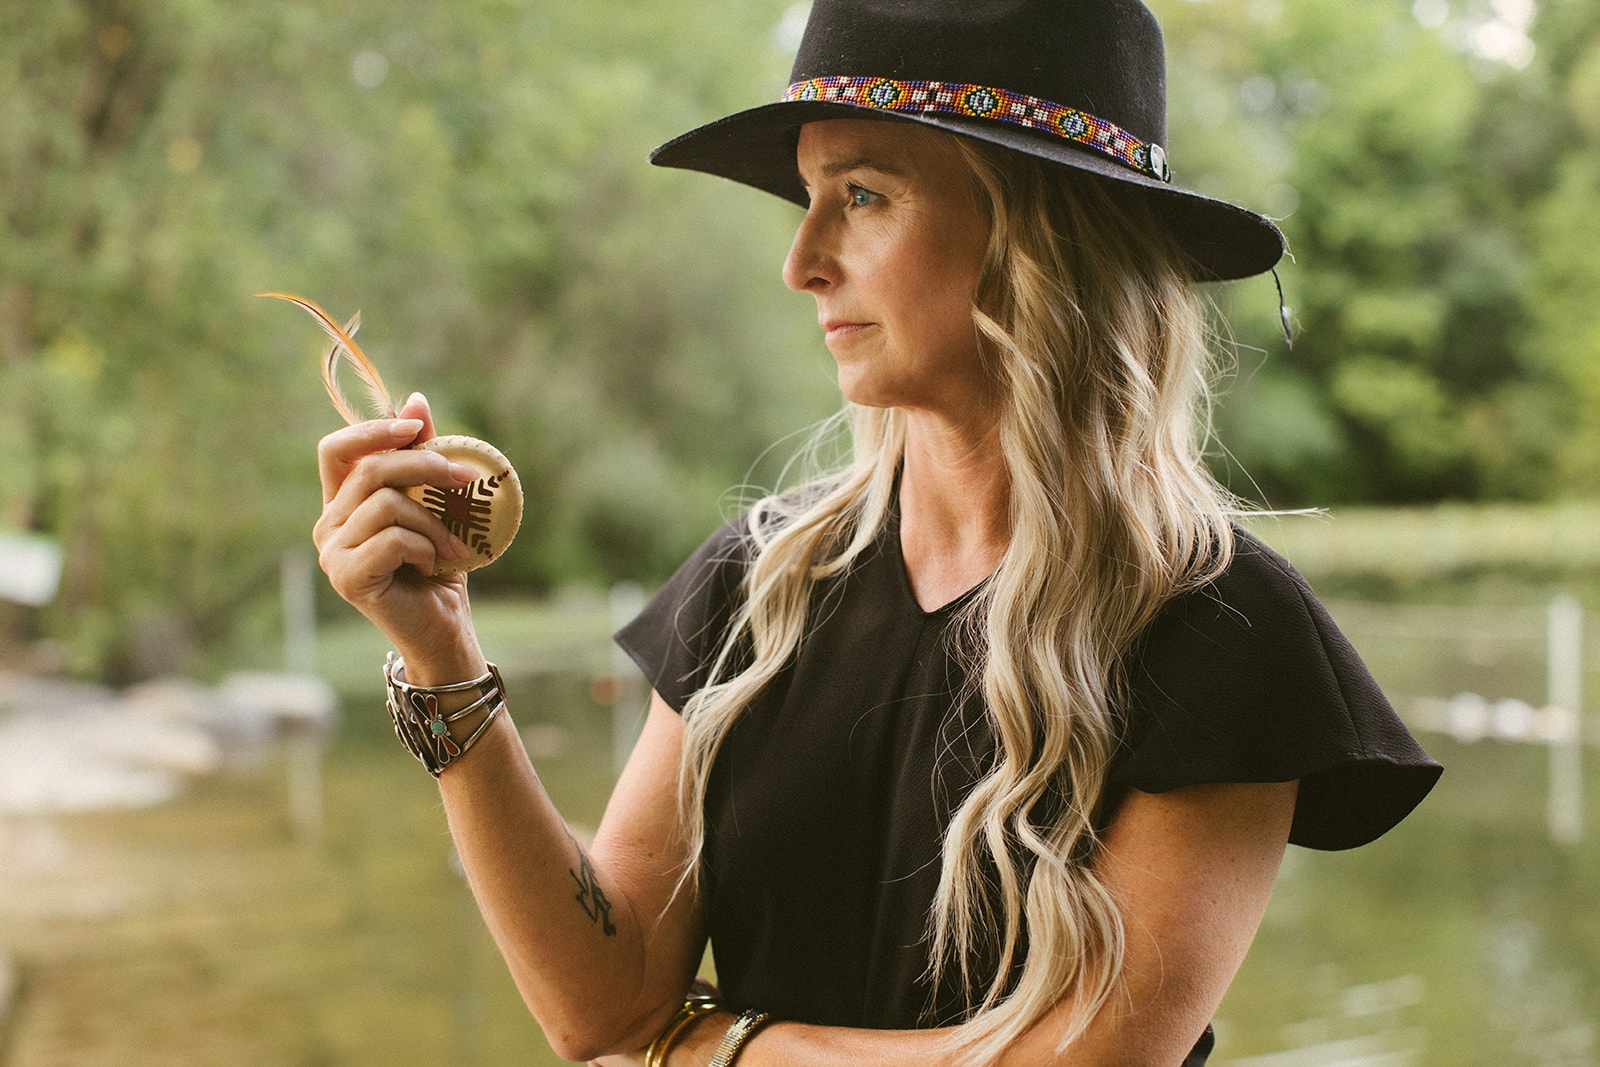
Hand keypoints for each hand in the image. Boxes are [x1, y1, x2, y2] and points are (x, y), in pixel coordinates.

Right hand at [313, 392, 486, 675]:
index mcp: (343, 504)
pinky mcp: (347, 578)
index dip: (371, 429)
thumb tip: (417, 399)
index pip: (335, 449)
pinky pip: (392, 539)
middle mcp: (328, 525)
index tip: (415, 427)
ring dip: (434, 521)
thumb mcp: (436, 506)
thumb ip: (422, 457)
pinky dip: (425, 546)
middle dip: (426, 466)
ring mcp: (332, 554)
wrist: (443, 629)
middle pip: (371, 470)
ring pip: (386, 504)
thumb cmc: (439, 568)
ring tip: (454, 546)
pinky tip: (437, 565)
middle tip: (467, 480)